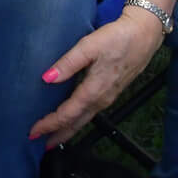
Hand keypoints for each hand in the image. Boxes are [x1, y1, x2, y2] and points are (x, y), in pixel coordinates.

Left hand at [29, 12, 166, 147]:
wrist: (144, 35)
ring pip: (84, 120)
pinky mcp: (111, 92)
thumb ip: (68, 63)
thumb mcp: (88, 46)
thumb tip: (46, 79)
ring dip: (68, 129)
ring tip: (52, 137)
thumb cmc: (116, 38)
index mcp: (94, 90)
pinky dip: (78, 120)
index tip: (33, 131)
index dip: (49, 124)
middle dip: (57, 134)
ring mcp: (108, 97)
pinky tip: (72, 119)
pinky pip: (91, 113)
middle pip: (76, 123)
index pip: (67, 114)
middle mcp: (101, 99)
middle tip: (38, 143)